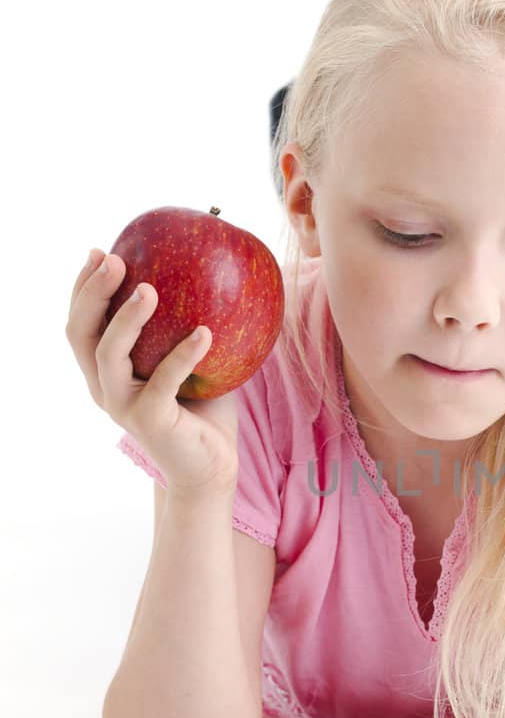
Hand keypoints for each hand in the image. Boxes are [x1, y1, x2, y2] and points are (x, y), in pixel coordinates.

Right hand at [66, 247, 239, 497]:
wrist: (211, 467)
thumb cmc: (202, 409)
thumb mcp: (189, 361)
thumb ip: (183, 324)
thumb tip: (205, 271)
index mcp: (106, 371)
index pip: (81, 323)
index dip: (83, 287)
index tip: (100, 251)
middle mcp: (104, 387)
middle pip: (81, 333)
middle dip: (93, 292)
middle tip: (117, 260)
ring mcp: (123, 405)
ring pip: (108, 354)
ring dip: (127, 318)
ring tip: (151, 288)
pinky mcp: (150, 421)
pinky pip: (163, 381)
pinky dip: (183, 355)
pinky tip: (205, 332)